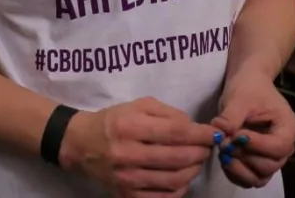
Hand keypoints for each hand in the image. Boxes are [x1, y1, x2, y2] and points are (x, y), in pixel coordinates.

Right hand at [59, 96, 220, 197]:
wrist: (81, 144)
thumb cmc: (114, 120)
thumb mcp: (139, 105)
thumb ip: (168, 113)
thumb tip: (193, 128)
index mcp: (130, 126)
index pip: (176, 132)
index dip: (200, 134)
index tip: (213, 133)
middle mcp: (128, 154)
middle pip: (178, 158)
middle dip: (200, 152)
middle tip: (207, 147)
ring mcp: (127, 179)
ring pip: (174, 180)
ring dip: (194, 170)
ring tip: (197, 160)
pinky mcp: (126, 195)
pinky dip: (179, 189)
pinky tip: (183, 178)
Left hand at [212, 73, 294, 188]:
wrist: (246, 84)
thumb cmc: (248, 87)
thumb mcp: (239, 97)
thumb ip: (231, 116)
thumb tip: (219, 131)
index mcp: (289, 127)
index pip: (278, 146)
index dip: (256, 145)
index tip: (235, 134)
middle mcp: (285, 146)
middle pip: (270, 165)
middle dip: (245, 156)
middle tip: (225, 143)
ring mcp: (272, 157)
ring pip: (260, 176)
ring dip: (239, 168)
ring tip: (224, 151)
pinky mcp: (258, 163)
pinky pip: (250, 178)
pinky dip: (236, 173)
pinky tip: (224, 158)